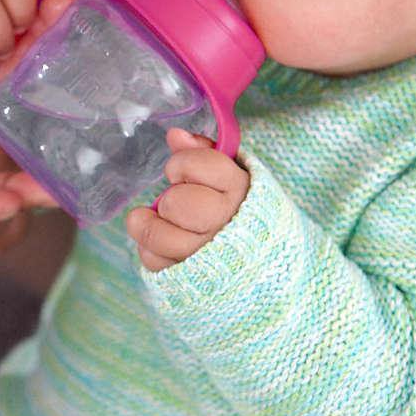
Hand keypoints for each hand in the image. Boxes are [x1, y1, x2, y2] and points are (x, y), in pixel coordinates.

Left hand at [127, 128, 249, 271]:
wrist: (266, 262)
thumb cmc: (241, 210)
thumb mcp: (231, 176)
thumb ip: (203, 153)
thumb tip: (175, 136)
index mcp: (240, 190)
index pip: (202, 166)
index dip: (182, 164)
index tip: (179, 171)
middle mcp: (228, 224)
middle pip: (179, 204)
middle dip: (171, 199)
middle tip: (174, 202)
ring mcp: (210, 256)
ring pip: (163, 237)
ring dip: (148, 225)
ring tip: (149, 218)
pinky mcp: (191, 280)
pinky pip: (156, 262)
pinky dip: (150, 250)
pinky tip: (159, 245)